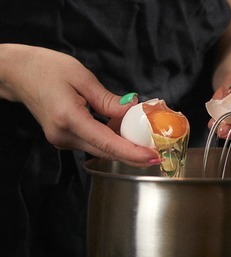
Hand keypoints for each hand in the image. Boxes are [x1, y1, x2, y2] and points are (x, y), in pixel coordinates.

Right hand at [0, 44, 158, 166]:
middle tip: (157, 144)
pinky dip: (109, 136)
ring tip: (137, 127)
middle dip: (133, 149)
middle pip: (107, 151)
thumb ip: (109, 100)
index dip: (133, 153)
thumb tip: (133, 112)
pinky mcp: (64, 139)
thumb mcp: (82, 77)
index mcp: (69, 119)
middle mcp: (64, 136)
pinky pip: (93, 142)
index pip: (107, 143)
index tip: (153, 157)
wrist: (16, 72)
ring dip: (121, 141)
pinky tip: (117, 124)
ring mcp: (62, 140)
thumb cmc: (46, 68)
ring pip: (101, 148)